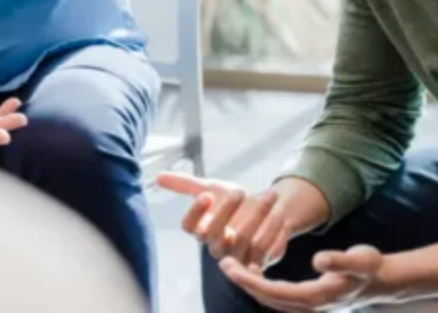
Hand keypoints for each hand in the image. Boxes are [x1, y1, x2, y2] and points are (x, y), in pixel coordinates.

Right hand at [156, 172, 292, 268]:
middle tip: (239, 190)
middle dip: (226, 211)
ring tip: (271, 196)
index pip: (189, 227)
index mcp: (203, 228)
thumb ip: (187, 184)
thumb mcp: (214, 188)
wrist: (269, 210)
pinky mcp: (258, 261)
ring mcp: (238, 255)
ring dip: (257, 216)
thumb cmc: (237, 201)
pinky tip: (280, 215)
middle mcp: (217, 245)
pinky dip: (273, 231)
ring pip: (243, 240)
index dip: (195, 213)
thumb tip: (157, 176)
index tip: (206, 195)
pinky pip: (264, 250)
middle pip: (213, 234)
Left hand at [221, 245, 390, 311]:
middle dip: (244, 282)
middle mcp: (308, 304)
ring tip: (231, 265)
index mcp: (315, 296)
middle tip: (223, 263)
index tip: (231, 266)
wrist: (379, 280)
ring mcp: (307, 303)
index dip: (250, 281)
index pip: (275, 292)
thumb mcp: (360, 259)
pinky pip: (278, 293)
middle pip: (268, 297)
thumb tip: (317, 259)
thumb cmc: (369, 267)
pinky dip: (262, 284)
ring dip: (250, 283)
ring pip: (271, 297)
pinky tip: (253, 270)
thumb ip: (340, 260)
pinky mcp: (306, 298)